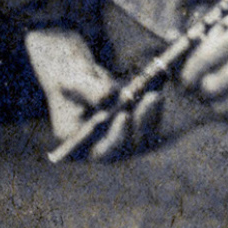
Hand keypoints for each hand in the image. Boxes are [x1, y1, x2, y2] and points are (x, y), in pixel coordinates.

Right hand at [25, 27, 158, 159]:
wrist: (76, 77)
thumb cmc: (68, 80)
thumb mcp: (73, 82)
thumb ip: (88, 90)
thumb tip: (107, 96)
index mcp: (79, 145)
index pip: (102, 151)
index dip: (116, 136)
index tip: (123, 115)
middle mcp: (101, 148)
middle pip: (128, 145)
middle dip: (141, 122)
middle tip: (151, 97)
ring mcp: (120, 140)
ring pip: (143, 136)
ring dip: (151, 114)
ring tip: (154, 92)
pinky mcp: (134, 129)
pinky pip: (149, 122)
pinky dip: (153, 105)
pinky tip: (159, 87)